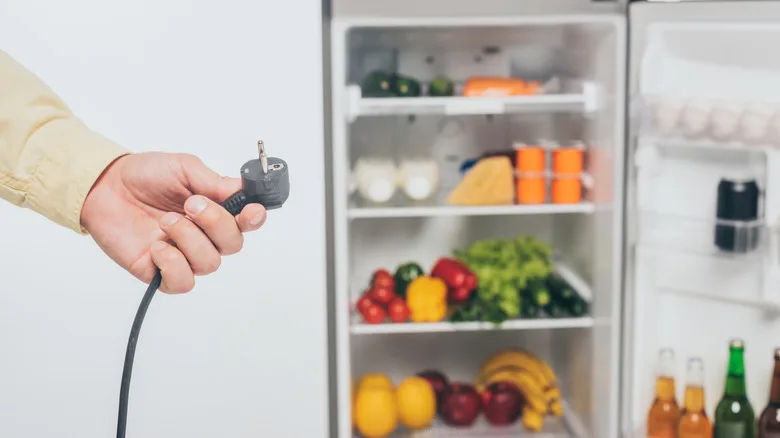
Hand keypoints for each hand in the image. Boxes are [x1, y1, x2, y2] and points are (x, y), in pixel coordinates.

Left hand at [80, 152, 266, 292]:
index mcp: (216, 210)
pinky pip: (183, 281)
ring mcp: (184, 255)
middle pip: (233, 245)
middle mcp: (205, 236)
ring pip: (210, 263)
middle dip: (216, 223)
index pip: (247, 223)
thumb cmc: (145, 176)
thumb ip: (214, 182)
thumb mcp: (184, 168)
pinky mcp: (160, 272)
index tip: (251, 212)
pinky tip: (158, 245)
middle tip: (192, 205)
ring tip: (166, 221)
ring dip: (189, 239)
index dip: (254, 220)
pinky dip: (174, 263)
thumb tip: (242, 190)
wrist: (105, 186)